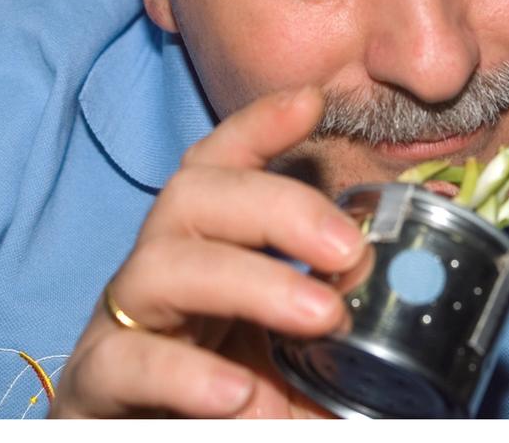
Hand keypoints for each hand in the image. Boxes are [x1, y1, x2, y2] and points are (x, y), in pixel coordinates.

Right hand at [50, 86, 367, 417]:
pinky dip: (185, 373)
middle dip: (274, 204)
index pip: (220, 170)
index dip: (258, 127)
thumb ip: (335, 329)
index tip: (312, 100)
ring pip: (160, 265)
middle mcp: (158, 275)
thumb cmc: (231, 407)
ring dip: (249, 281)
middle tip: (348, 249)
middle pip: (193, 195)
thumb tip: (412, 305)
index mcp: (205, 254)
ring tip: (321, 318)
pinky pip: (126, 360)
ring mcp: (120, 324)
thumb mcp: (293, 359)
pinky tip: (238, 392)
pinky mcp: (96, 384)